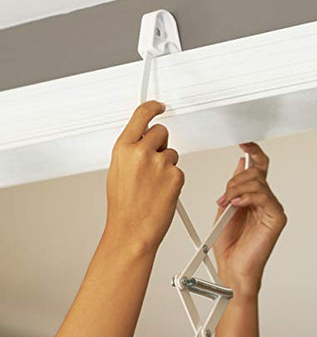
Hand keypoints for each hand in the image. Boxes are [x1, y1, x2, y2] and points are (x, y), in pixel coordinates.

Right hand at [103, 101, 183, 256]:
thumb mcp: (118, 171)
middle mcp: (141, 152)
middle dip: (160, 143)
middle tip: (153, 164)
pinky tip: (161, 193)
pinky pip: (179, 170)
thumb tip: (143, 138)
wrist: (131, 230)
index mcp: (123, 148)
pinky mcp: (175, 176)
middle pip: (162, 131)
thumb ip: (131, 151)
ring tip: (154, 185)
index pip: (142, 115)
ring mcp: (160, 164)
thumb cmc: (123, 206)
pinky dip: (173, 180)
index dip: (153, 107)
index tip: (159, 106)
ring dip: (167, 165)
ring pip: (172, 153)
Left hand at [214, 143, 286, 297]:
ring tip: (227, 204)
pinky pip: (263, 196)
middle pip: (256, 171)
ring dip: (237, 189)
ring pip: (258, 182)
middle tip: (224, 196)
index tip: (243, 142)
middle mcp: (264, 200)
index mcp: (252, 197)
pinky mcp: (276, 217)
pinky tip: (236, 205)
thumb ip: (232, 187)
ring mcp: (271, 208)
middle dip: (235, 179)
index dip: (253, 152)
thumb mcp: (224, 209)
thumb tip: (239, 165)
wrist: (232, 269)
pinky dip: (246, 197)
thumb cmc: (228, 245)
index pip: (258, 167)